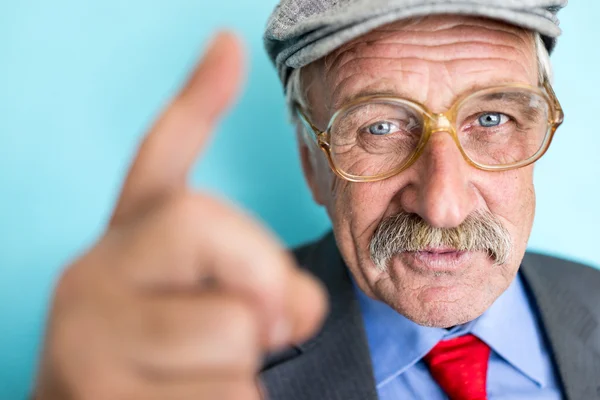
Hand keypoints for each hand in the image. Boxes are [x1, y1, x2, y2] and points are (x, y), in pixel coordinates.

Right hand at [33, 32, 326, 399]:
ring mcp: (89, 337)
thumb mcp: (200, 300)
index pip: (159, 159)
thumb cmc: (163, 355)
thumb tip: (302, 303)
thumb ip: (255, 283)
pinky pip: (227, 395)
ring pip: (230, 329)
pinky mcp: (101, 396)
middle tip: (263, 322)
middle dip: (264, 276)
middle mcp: (94, 272)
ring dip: (247, 362)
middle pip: (208, 227)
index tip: (228, 46)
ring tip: (203, 372)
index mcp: (127, 241)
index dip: (197, 100)